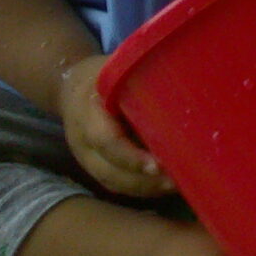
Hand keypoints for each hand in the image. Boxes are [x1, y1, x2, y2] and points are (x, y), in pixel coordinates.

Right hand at [61, 55, 176, 198]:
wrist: (70, 88)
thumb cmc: (102, 74)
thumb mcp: (115, 66)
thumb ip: (139, 72)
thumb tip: (185, 69)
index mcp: (88, 112)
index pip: (105, 140)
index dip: (131, 156)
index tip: (158, 164)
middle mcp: (83, 141)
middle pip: (110, 170)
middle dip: (144, 181)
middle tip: (178, 180)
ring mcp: (86, 157)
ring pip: (113, 182)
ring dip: (145, 189)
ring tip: (177, 185)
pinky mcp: (94, 166)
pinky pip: (115, 184)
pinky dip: (139, 189)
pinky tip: (164, 186)